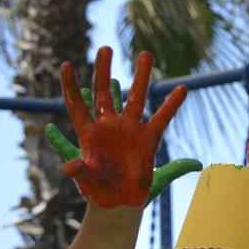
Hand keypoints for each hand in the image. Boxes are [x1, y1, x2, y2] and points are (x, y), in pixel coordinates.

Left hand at [44, 46, 197, 206]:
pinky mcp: (148, 138)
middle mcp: (109, 125)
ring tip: (145, 53)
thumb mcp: (87, 179)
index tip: (66, 64)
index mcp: (89, 133)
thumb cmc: (98, 188)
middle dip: (103, 71)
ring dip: (141, 77)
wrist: (119, 199)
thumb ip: (80, 170)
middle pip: (104, 93)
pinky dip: (171, 104)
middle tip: (105, 48)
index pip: (77, 104)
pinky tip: (182, 88)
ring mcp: (129, 129)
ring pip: (135, 98)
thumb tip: (69, 166)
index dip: (71, 86)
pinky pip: (162, 118)